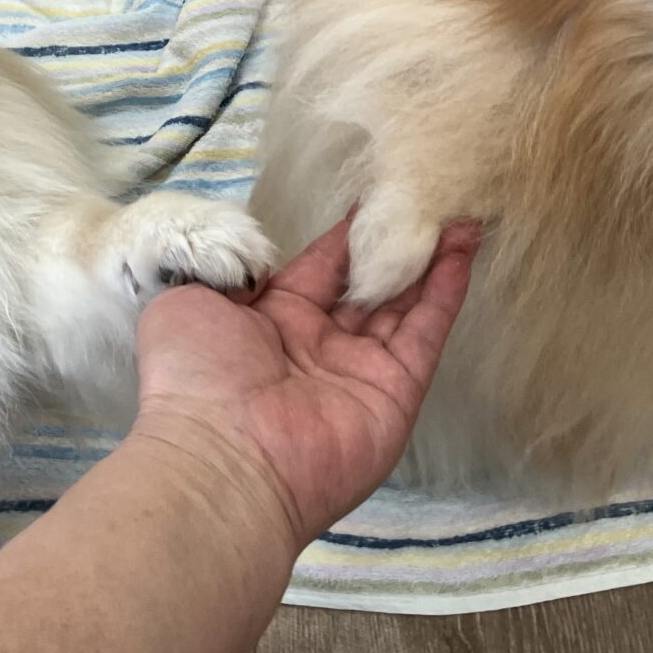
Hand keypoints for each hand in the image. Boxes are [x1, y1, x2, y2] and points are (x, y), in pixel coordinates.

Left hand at [132, 215, 480, 550]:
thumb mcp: (189, 303)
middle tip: (431, 198)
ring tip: (461, 215)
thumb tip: (264, 265)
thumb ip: (232, 273)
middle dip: (400, 243)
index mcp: (269, 321)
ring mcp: (361, 371)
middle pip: (370, 285)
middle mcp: (318, 345)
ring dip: (433, 259)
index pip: (321, 265)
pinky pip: (425, 333)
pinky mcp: (396, 392)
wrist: (221, 459)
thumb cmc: (195, 376)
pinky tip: (462, 250)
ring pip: (405, 304)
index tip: (379, 192)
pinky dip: (446, 291)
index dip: (351, 232)